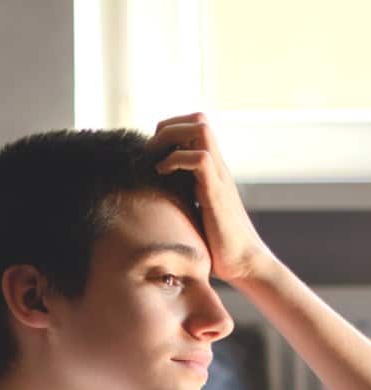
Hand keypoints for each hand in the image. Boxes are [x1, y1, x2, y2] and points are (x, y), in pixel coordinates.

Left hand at [149, 112, 272, 284]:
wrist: (243, 264)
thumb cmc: (218, 249)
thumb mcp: (193, 218)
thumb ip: (181, 203)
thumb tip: (152, 208)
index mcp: (213, 172)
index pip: (196, 129)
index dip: (171, 131)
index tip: (151, 152)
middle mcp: (217, 168)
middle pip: (199, 120)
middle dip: (168, 127)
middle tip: (150, 152)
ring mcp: (219, 177)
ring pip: (201, 129)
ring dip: (171, 137)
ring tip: (155, 161)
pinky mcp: (217, 193)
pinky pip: (200, 159)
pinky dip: (175, 160)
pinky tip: (162, 175)